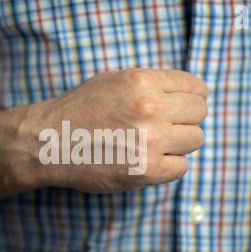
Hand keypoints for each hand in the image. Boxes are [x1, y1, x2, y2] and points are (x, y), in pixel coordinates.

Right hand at [24, 68, 208, 192]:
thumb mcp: (113, 81)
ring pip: (195, 140)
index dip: (194, 96)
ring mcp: (150, 141)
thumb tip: (186, 94)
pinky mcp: (146, 170)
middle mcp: (150, 108)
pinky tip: (151, 161)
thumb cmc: (80, 110)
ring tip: (156, 144)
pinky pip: (182, 167)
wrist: (51, 142)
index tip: (187, 106)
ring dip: (179, 143)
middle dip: (186, 119)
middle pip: (199, 112)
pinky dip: (170, 165)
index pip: (195, 86)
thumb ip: (150, 83)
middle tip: (168, 126)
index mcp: (143, 82)